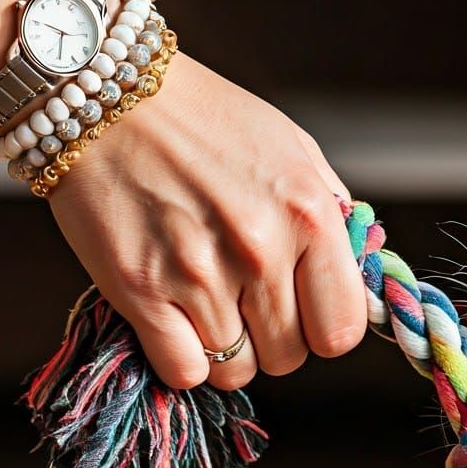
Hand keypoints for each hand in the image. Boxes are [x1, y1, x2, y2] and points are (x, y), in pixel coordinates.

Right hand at [48, 53, 366, 389]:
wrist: (106, 94)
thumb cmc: (206, 121)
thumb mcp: (293, 150)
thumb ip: (334, 217)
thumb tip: (360, 277)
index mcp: (308, 213)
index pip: (342, 328)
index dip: (324, 328)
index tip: (304, 312)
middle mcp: (259, 249)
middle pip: (288, 357)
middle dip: (272, 339)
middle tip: (247, 300)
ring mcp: (198, 273)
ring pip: (236, 371)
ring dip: (225, 348)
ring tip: (207, 302)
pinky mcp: (139, 290)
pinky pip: (183, 372)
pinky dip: (182, 359)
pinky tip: (175, 320)